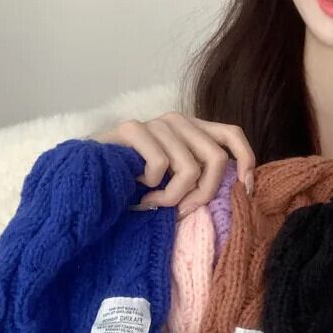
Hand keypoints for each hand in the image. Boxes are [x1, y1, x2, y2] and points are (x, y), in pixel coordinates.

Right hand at [87, 113, 255, 214]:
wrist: (86, 176)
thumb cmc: (133, 182)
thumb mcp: (174, 180)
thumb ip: (200, 178)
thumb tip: (238, 190)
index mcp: (192, 129)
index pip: (232, 135)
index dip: (246, 161)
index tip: (244, 189)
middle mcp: (178, 120)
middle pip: (216, 159)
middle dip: (202, 194)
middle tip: (179, 211)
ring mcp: (155, 123)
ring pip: (189, 169)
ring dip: (171, 197)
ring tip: (151, 202)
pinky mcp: (132, 128)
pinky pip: (160, 166)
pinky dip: (151, 188)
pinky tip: (135, 188)